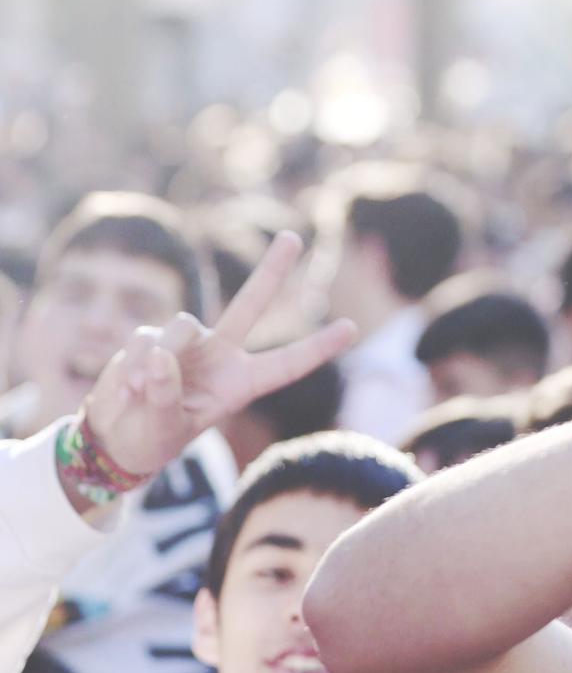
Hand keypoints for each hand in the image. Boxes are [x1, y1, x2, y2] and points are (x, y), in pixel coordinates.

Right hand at [80, 232, 356, 479]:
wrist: (118, 434)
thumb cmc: (154, 437)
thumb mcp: (164, 428)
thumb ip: (165, 395)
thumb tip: (161, 356)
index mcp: (242, 382)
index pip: (286, 364)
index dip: (317, 347)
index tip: (351, 328)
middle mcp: (221, 354)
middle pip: (250, 304)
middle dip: (271, 270)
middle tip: (294, 236)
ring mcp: (188, 342)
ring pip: (182, 327)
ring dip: (160, 361)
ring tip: (141, 394)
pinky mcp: (153, 336)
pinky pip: (145, 340)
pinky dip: (133, 368)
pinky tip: (128, 390)